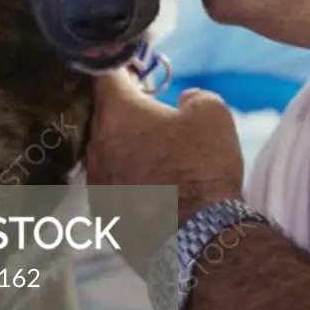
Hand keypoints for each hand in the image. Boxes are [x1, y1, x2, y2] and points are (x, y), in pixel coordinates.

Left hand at [86, 70, 244, 226]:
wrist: (198, 241)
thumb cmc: (203, 168)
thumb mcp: (212, 114)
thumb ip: (194, 97)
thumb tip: (183, 101)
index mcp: (118, 114)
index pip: (107, 75)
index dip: (122, 68)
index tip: (137, 69)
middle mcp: (97, 147)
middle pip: (105, 117)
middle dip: (127, 112)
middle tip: (154, 115)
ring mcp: (96, 185)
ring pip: (107, 153)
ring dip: (126, 149)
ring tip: (156, 157)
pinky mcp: (103, 216)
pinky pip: (113, 186)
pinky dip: (128, 182)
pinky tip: (153, 190)